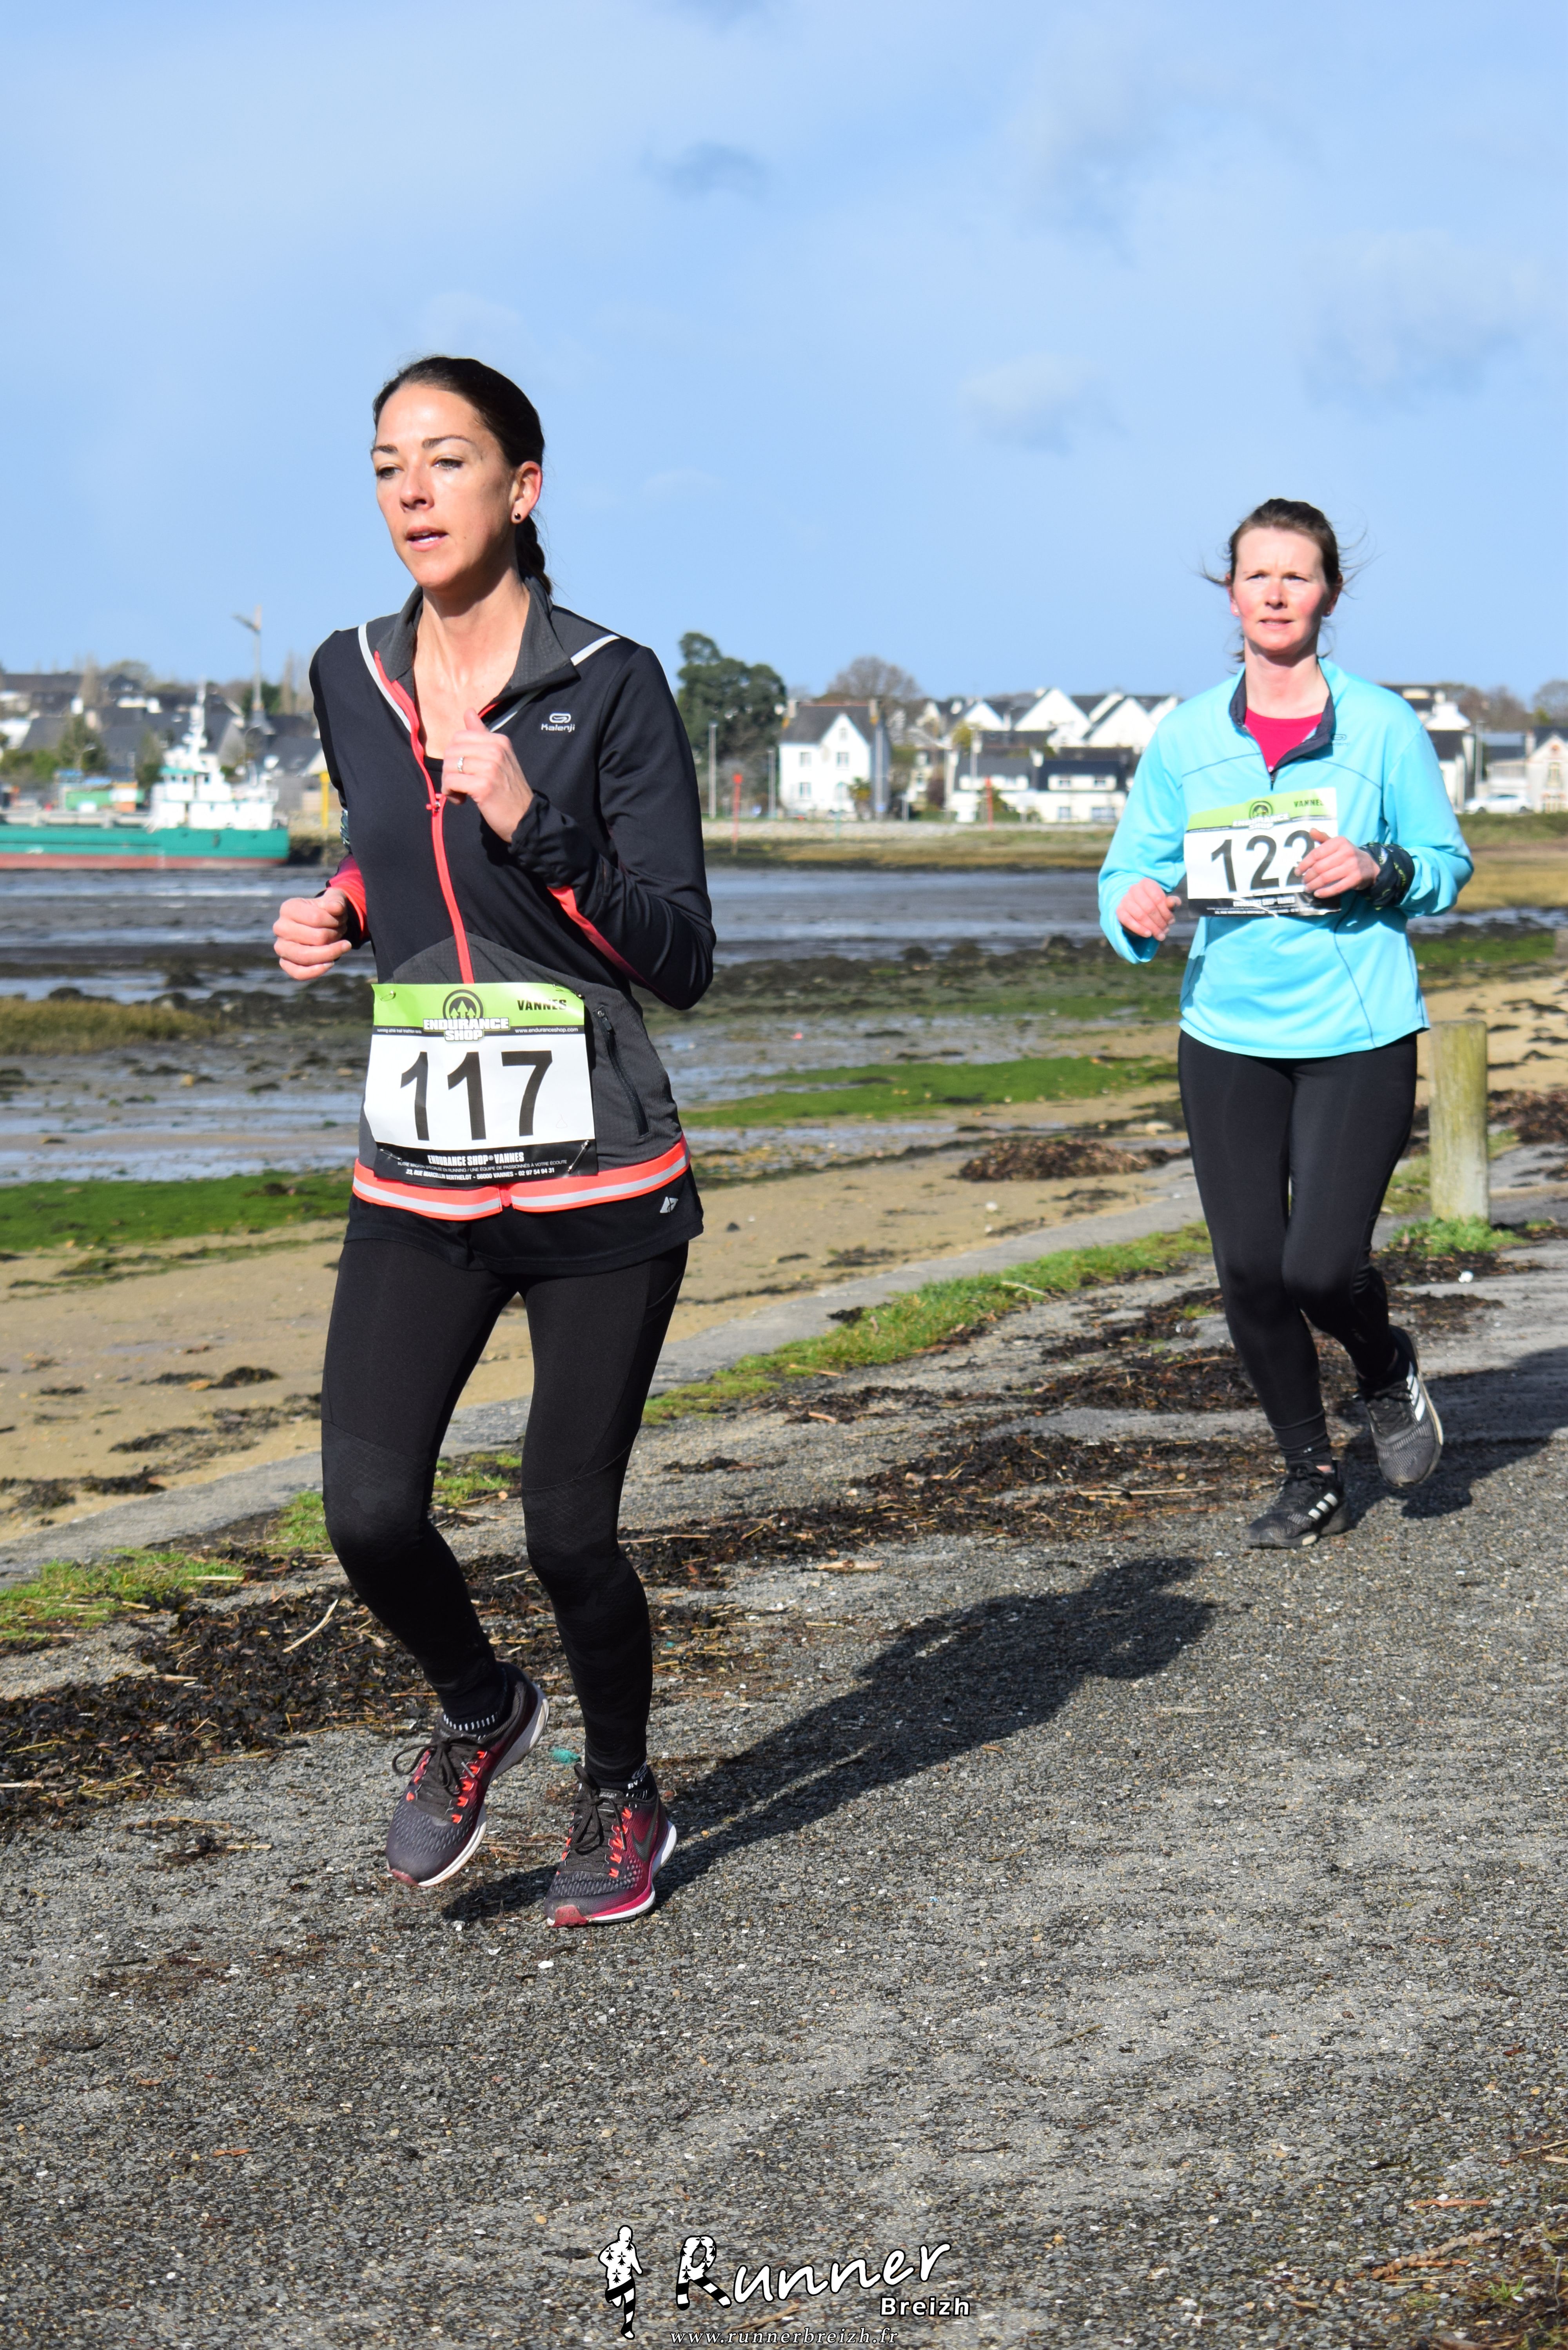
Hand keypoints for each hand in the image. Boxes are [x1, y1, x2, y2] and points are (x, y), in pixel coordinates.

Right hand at [273, 888, 353, 980]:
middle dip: (335, 936)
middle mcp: (280, 928)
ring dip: (331, 953)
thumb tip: (337, 908)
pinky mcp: (285, 963)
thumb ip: (336, 901)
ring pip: (306, 957)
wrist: (321, 924)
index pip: (316, 918)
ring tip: (342, 946)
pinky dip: (316, 971)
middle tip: (340, 932)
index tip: (340, 920)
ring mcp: (281, 947)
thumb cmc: (327, 911)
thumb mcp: (334, 901)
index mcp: (288, 908)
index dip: (334, 921)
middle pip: (317, 938)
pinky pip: (298, 973)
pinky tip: (330, 963)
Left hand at [442, 709, 532, 841]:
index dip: (455, 755)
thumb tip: (468, 711)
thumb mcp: (499, 757)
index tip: (465, 771)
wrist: (524, 818)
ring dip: (449, 783)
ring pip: (449, 766)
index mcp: (499, 740)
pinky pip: (451, 782)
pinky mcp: (483, 786)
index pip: (459, 737)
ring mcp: (490, 768)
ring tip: (461, 793)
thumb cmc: (508, 790)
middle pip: (451, 751)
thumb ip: (481, 734)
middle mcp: (496, 750)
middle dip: (449, 769)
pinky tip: (461, 800)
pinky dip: (451, 793)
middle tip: (460, 784)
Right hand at [1117, 877, 1182, 939]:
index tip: (1171, 921)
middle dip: (1159, 922)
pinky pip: (1128, 921)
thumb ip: (1172, 902)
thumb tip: (1172, 903)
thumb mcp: (1167, 904)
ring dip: (1152, 928)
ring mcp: (1125, 899)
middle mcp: (1134, 889)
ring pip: (1140, 915)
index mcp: (1147, 883)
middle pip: (1149, 908)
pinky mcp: (1119, 911)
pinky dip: (1139, 929)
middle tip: (1166, 931)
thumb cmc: (1156, 906)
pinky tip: (1148, 935)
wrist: (1139, 911)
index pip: (1158, 898)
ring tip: (1160, 935)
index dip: (1166, 912)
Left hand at [1296, 831, 1378, 897]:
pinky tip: (1318, 893)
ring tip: (1308, 888)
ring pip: (1326, 878)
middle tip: (1303, 881)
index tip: (1297, 871)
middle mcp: (1346, 852)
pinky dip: (1325, 892)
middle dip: (1308, 876)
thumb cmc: (1347, 854)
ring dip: (1314, 885)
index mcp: (1339, 842)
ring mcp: (1352, 866)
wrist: (1369, 865)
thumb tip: (1311, 830)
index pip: (1316, 854)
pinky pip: (1337, 887)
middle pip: (1320, 867)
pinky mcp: (1356, 879)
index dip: (1304, 864)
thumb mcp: (1337, 844)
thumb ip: (1323, 838)